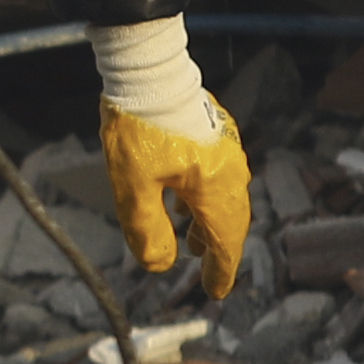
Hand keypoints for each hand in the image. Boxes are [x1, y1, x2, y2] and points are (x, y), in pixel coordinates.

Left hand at [101, 95, 250, 291]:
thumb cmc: (138, 127)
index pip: (225, 242)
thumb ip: (146, 229)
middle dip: (218, 250)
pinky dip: (203, 199)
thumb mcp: (133, 186)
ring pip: (223, 198)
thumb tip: (159, 265)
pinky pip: (215, 177)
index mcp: (214, 188)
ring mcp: (225, 150)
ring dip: (208, 224)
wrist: (148, 70)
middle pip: (230, 221)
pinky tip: (182, 202)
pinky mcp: (213, 133)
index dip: (221, 271)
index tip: (215, 293)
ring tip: (193, 243)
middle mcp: (229, 171)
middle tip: (208, 275)